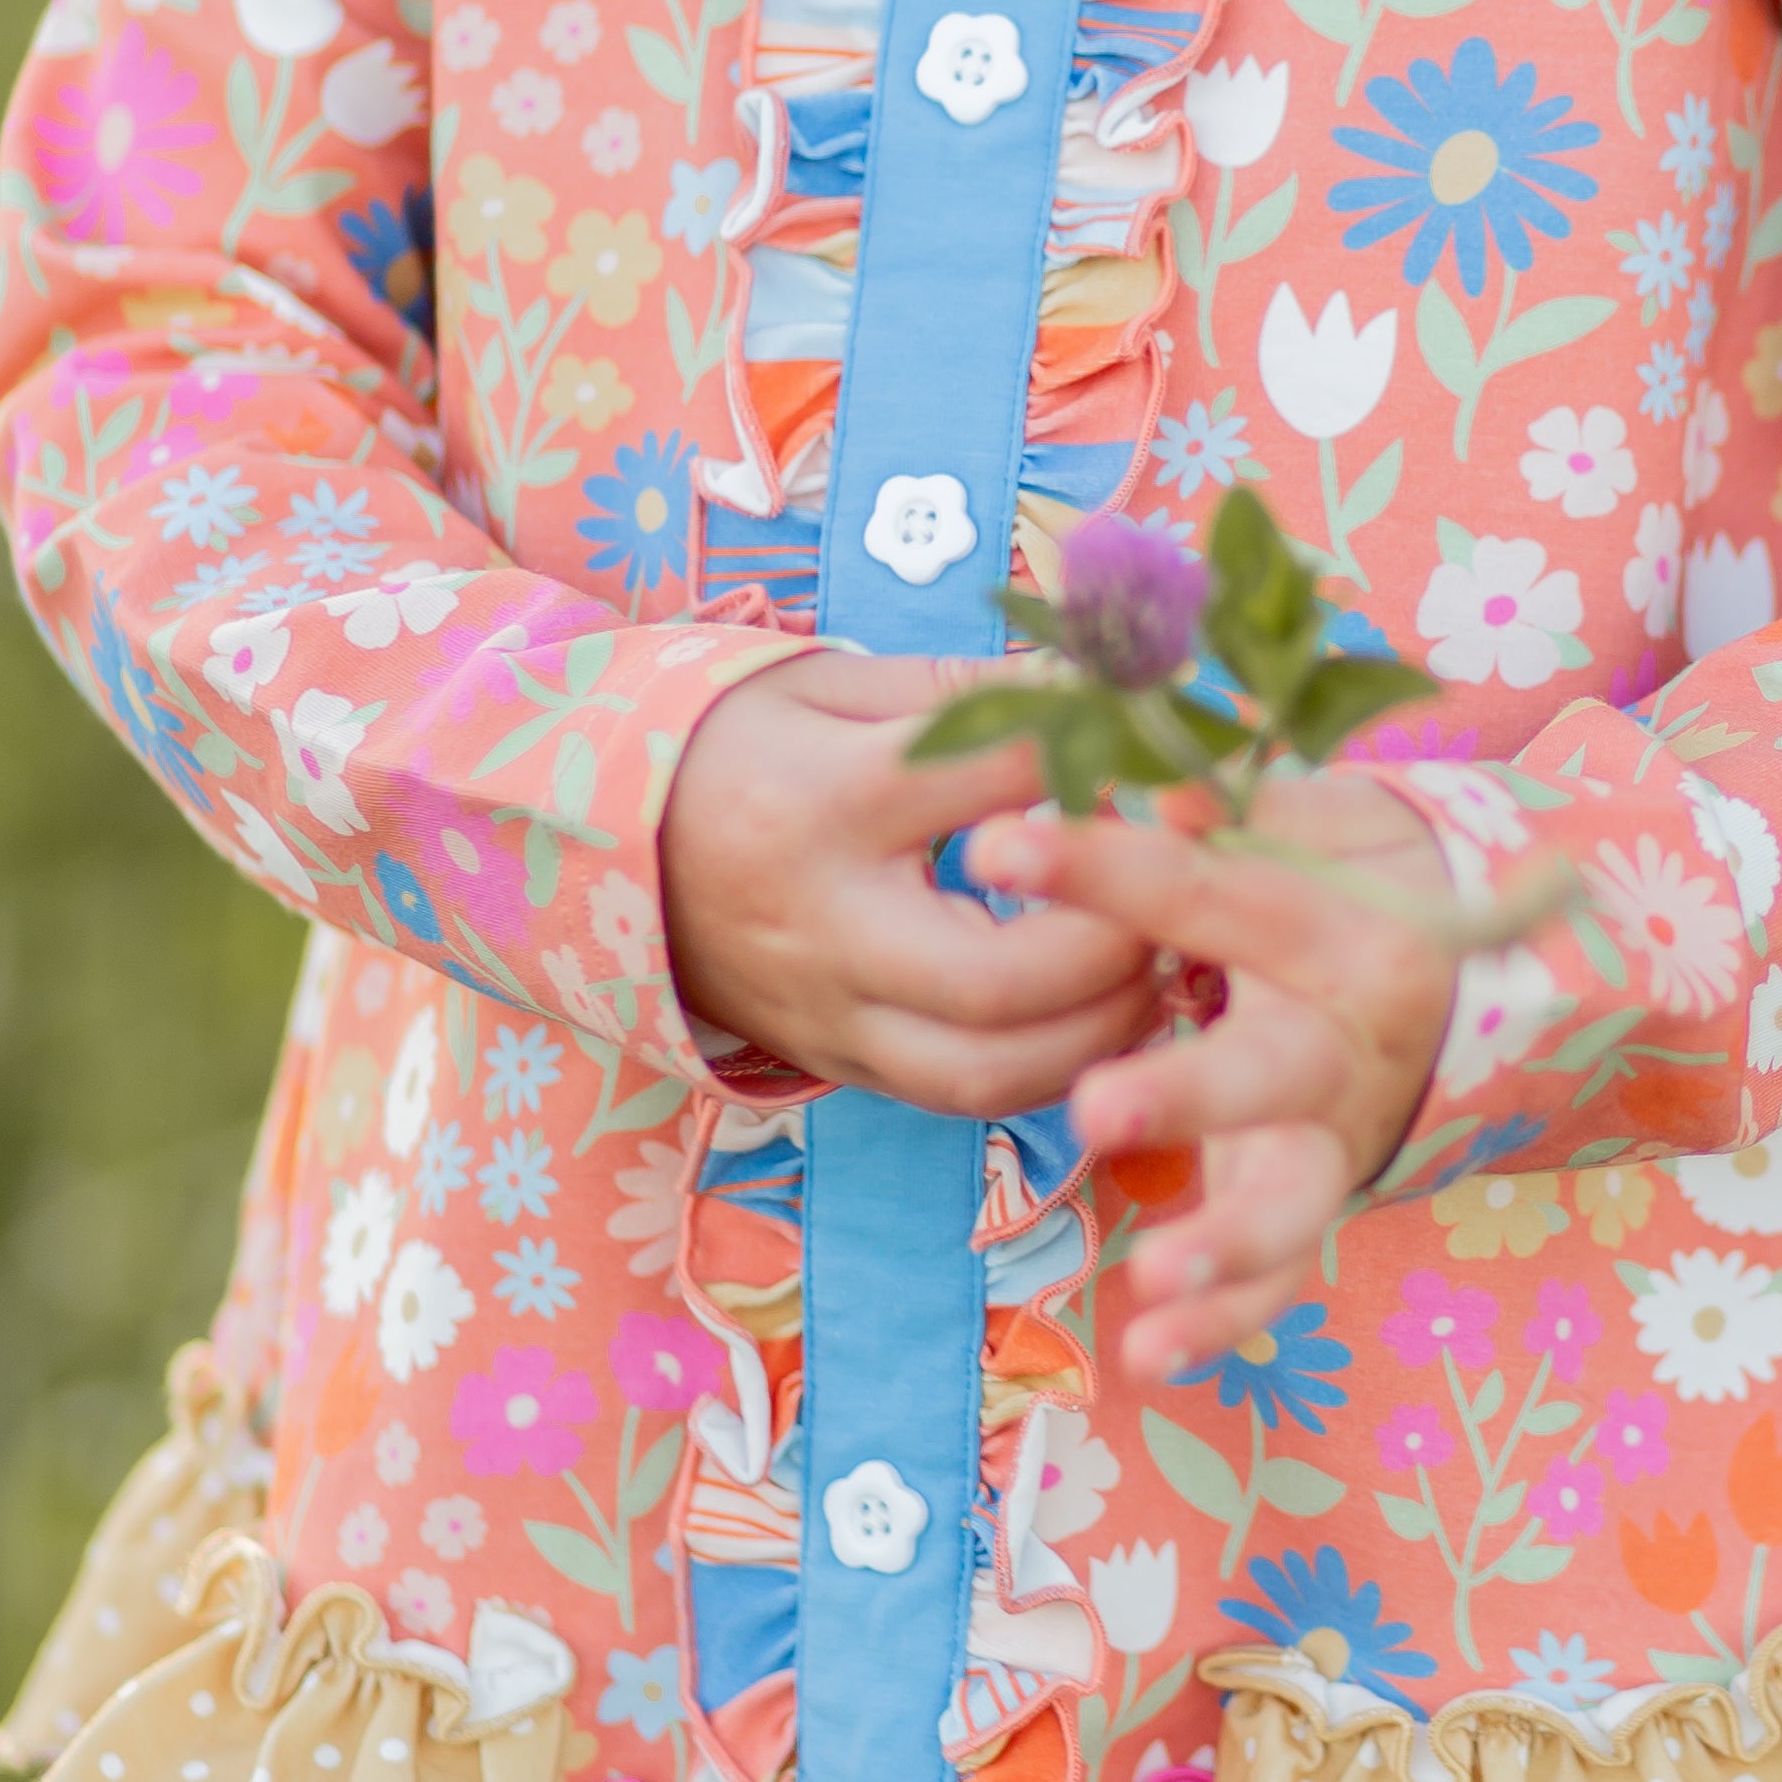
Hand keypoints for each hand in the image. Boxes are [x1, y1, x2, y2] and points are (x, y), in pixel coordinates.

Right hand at [661, 646, 1154, 1109]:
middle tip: (1174, 892)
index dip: (1103, 763)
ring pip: (986, 1070)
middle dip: (1112, 941)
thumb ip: (968, 691)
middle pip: (997, 975)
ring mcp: (828, 1011)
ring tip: (1159, 962)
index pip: (996, 779)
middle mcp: (826, 923)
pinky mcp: (837, 1062)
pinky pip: (962, 1097)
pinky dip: (1054, 1066)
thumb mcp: (834, 684)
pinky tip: (1106, 1013)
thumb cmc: (740, 745)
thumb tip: (1109, 685)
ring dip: (1100, 1029)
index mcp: (828, 800)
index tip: (1171, 756)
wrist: (607, 846)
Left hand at [966, 776, 1454, 1385]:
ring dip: (1223, 1242)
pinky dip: (1222, 1322)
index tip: (995, 846)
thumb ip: (1232, 813)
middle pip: (1268, 1071)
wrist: (1464, 977)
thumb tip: (1152, 783)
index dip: (1103, 867)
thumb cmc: (1350, 884)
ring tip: (1154, 1273)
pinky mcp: (1316, 1204)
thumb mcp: (1315, 828)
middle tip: (1096, 1110)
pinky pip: (1279, 1279)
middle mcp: (1348, 1044)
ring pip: (1289, 1198)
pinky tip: (1149, 1353)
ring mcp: (1335, 1138)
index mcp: (1342, 928)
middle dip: (1187, 1093)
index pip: (1211, 894)